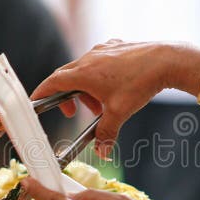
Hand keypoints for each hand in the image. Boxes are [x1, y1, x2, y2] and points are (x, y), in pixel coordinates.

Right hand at [32, 39, 195, 157]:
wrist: (165, 60)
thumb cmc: (140, 84)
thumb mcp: (120, 113)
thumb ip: (106, 134)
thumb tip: (102, 153)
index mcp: (83, 74)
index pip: (52, 83)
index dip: (42, 93)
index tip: (35, 101)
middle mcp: (88, 58)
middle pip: (66, 76)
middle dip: (67, 96)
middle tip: (74, 112)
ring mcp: (102, 50)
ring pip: (84, 69)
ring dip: (85, 88)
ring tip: (99, 105)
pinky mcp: (116, 46)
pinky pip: (99, 61)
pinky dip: (99, 76)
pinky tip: (114, 86)